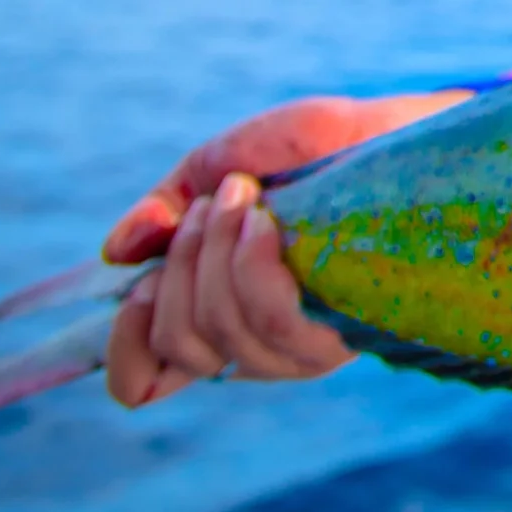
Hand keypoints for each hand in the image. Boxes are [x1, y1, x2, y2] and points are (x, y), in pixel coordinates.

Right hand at [102, 92, 465, 407]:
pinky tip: (268, 223)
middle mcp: (254, 342)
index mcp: (216, 312)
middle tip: (218, 200)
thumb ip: (166, 209)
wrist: (394, 130)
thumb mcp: (222, 163)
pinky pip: (271, 325)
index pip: (145, 381)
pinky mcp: (342, 332)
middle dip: (178, 263)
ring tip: (246, 197)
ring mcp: (300, 342)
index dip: (124, 354)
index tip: (133, 292)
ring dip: (213, 255)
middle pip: (177, 344)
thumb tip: (117, 253)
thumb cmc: (313, 149)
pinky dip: (251, 266)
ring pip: (218, 335)